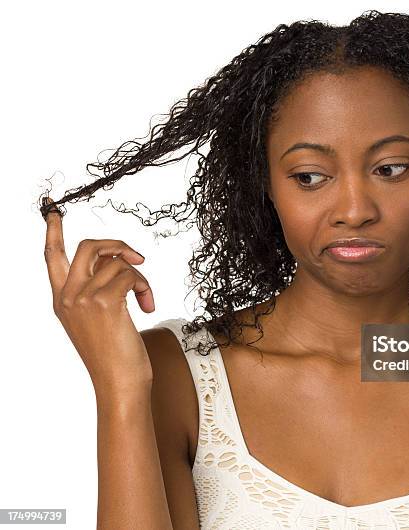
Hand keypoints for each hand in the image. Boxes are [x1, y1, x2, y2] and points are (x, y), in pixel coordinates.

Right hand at [43, 197, 155, 396]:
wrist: (119, 383)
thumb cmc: (114, 355)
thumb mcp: (96, 320)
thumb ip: (97, 291)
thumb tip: (118, 263)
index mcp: (61, 300)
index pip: (51, 257)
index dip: (53, 231)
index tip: (53, 211)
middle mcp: (67, 296)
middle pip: (88, 246)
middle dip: (117, 244)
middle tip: (138, 258)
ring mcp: (83, 298)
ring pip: (117, 262)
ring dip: (140, 277)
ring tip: (145, 300)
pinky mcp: (104, 302)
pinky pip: (131, 274)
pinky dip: (145, 287)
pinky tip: (148, 307)